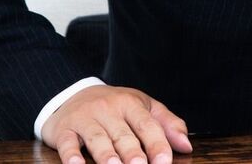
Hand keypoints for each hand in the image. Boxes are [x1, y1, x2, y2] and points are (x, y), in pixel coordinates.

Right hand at [39, 84, 192, 163]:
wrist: (74, 93)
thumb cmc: (115, 107)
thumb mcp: (144, 107)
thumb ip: (167, 124)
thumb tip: (187, 145)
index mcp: (131, 104)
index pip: (147, 125)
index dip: (157, 144)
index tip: (164, 162)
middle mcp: (108, 110)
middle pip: (123, 134)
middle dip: (132, 152)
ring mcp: (85, 118)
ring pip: (97, 138)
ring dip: (106, 154)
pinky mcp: (64, 129)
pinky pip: (68, 143)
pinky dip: (71, 155)